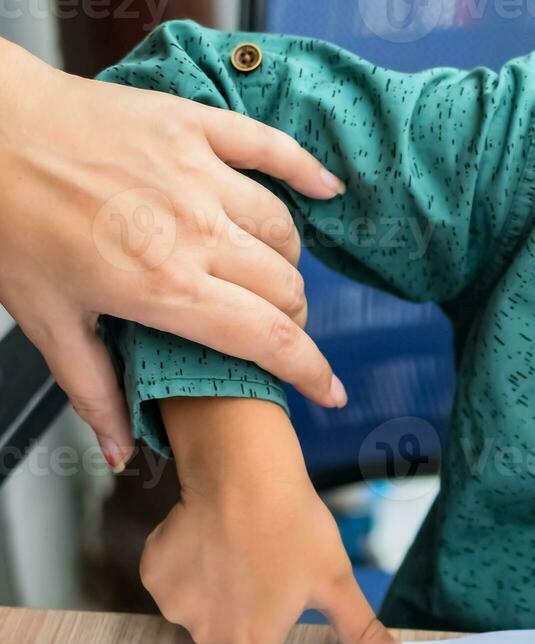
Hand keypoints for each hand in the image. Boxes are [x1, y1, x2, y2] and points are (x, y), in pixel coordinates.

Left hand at [0, 38, 347, 469]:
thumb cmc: (6, 220)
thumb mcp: (45, 318)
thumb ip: (94, 388)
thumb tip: (123, 452)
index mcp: (164, 287)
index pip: (268, 339)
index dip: (309, 371)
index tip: (329, 392)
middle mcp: (195, 232)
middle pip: (285, 289)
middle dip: (290, 319)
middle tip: (270, 329)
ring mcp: (199, 175)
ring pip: (282, 232)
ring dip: (286, 262)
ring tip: (268, 275)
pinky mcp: (194, 127)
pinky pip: (271, 150)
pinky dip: (306, 171)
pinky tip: (327, 189)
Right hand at [141, 398, 406, 643]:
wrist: (245, 476)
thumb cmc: (296, 529)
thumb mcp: (337, 581)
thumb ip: (360, 629)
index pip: (262, 638)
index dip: (273, 606)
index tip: (279, 578)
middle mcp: (207, 635)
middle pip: (226, 624)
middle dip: (241, 598)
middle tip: (259, 558)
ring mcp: (174, 606)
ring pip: (198, 600)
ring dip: (213, 579)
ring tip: (234, 544)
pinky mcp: (153, 574)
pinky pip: (171, 574)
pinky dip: (186, 558)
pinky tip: (207, 533)